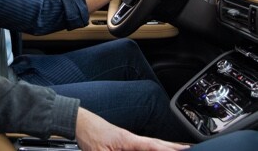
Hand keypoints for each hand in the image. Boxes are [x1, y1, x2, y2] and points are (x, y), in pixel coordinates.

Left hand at [75, 108, 189, 150]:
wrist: (78, 122)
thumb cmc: (89, 133)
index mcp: (128, 140)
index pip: (152, 146)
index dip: (167, 149)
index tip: (184, 150)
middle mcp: (131, 139)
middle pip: (158, 143)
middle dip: (175, 147)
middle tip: (192, 149)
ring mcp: (128, 140)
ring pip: (152, 145)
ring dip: (167, 147)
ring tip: (182, 149)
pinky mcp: (123, 143)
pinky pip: (143, 147)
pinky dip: (155, 148)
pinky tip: (157, 149)